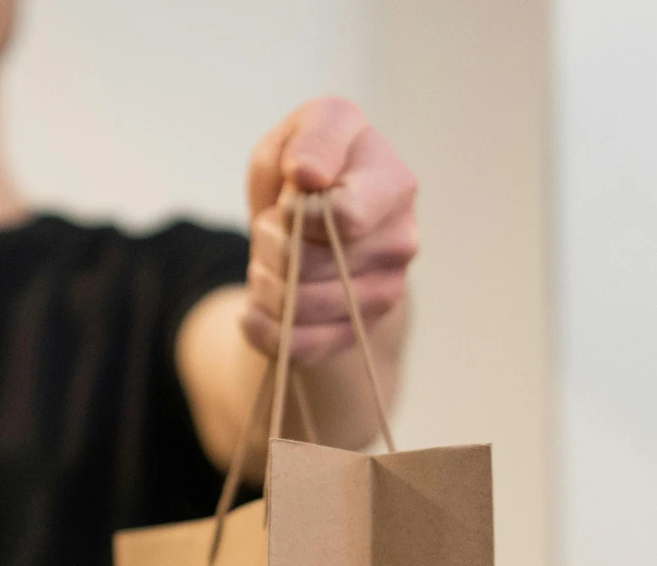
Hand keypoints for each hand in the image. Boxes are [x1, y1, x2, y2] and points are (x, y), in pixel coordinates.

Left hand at [242, 97, 417, 364]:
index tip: (288, 199)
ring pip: (297, 305)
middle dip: (269, 243)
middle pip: (308, 263)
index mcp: (394, 182)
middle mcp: (400, 240)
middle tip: (270, 228)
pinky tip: (255, 309)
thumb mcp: (306, 129)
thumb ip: (312, 139)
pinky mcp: (357, 332)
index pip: (345, 216)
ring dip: (262, 282)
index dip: (299, 213)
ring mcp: (385, 292)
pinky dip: (261, 328)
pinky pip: (295, 345)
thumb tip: (309, 174)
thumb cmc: (311, 167)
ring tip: (267, 262)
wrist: (321, 226)